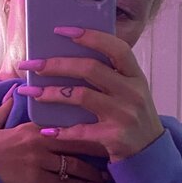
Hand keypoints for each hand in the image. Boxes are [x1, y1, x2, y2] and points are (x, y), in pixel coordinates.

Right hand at [0, 87, 109, 182]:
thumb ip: (3, 109)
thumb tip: (12, 92)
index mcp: (29, 126)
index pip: (62, 123)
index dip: (82, 126)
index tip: (96, 127)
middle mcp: (38, 141)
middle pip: (75, 142)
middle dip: (96, 148)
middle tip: (112, 150)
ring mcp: (39, 161)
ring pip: (74, 165)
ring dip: (91, 171)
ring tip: (105, 175)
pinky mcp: (36, 181)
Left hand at [17, 28, 163, 162]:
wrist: (150, 151)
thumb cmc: (132, 114)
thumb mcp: (129, 89)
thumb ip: (109, 74)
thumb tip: (68, 54)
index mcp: (135, 75)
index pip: (116, 47)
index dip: (90, 36)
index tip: (62, 30)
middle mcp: (132, 92)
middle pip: (90, 69)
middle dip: (56, 64)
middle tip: (32, 64)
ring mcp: (124, 115)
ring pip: (80, 96)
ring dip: (51, 93)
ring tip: (31, 92)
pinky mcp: (114, 137)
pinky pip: (81, 131)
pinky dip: (61, 130)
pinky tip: (46, 129)